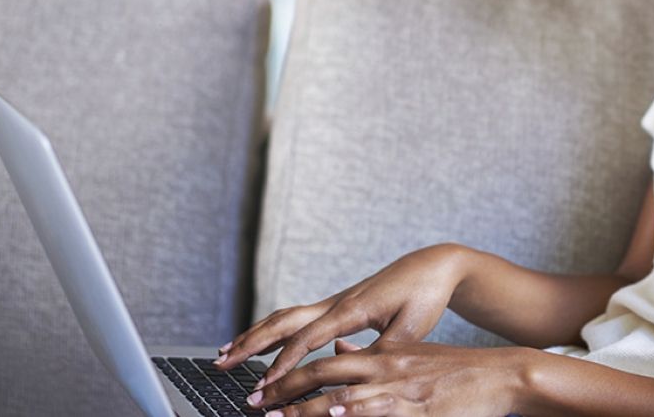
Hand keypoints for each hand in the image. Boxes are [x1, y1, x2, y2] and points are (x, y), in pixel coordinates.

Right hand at [217, 244, 469, 384]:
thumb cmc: (424, 296)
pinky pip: (297, 317)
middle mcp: (336, 302)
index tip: (263, 386)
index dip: (283, 364)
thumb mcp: (411, 328)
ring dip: (255, 335)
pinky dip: (274, 330)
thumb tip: (355, 368)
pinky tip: (261, 342)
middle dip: (251, 344)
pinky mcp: (338, 304)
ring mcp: (334, 301)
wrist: (432, 266)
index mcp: (351, 309)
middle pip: (283, 322)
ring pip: (285, 317)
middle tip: (221, 364)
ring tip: (226, 353)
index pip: (308, 339)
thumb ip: (384, 350)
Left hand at [244, 339, 524, 416]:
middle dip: (286, 391)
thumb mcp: (411, 354)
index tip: (263, 388)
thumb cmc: (457, 371)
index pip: (326, 362)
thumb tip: (339, 350)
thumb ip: (373, 353)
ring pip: (345, 396)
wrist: (500, 374)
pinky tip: (336, 415)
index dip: (291, 374)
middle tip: (254, 404)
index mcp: (383, 354)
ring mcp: (401, 388)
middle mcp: (387, 367)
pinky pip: (380, 411)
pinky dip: (355, 413)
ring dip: (307, 409)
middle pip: (325, 374)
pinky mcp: (420, 408)